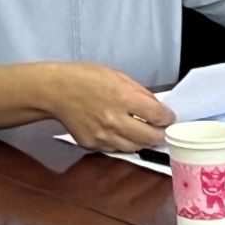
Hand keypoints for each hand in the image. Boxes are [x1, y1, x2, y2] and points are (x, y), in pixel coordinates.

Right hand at [46, 63, 175, 153]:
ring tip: (145, 133)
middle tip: (162, 130)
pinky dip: (124, 143)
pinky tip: (123, 134)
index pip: (157, 115)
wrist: (56, 91)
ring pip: (135, 147)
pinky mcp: (93, 145)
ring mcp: (103, 136)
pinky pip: (116, 149)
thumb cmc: (86, 78)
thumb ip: (139, 93)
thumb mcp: (117, 76)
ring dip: (143, 141)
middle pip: (149, 137)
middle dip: (160, 134)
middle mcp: (114, 120)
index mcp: (122, 97)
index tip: (169, 117)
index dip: (167, 117)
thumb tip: (157, 108)